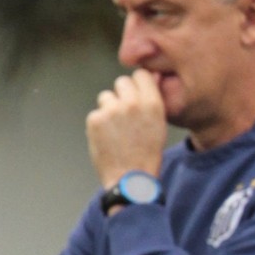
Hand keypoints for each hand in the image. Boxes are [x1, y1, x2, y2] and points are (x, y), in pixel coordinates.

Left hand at [86, 70, 166, 188]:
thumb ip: (154, 99)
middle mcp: (131, 103)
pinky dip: (99, 125)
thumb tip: (153, 76)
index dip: (137, 85)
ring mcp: (111, 111)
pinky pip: (95, 113)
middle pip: (121, 82)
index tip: (135, 96)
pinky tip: (107, 139)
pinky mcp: (95, 120)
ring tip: (116, 131)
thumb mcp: (159, 125)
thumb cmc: (147, 156)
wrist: (130, 179)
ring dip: (109, 109)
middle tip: (124, 116)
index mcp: (151, 103)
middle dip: (122, 95)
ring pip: (106, 97)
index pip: (140, 75)